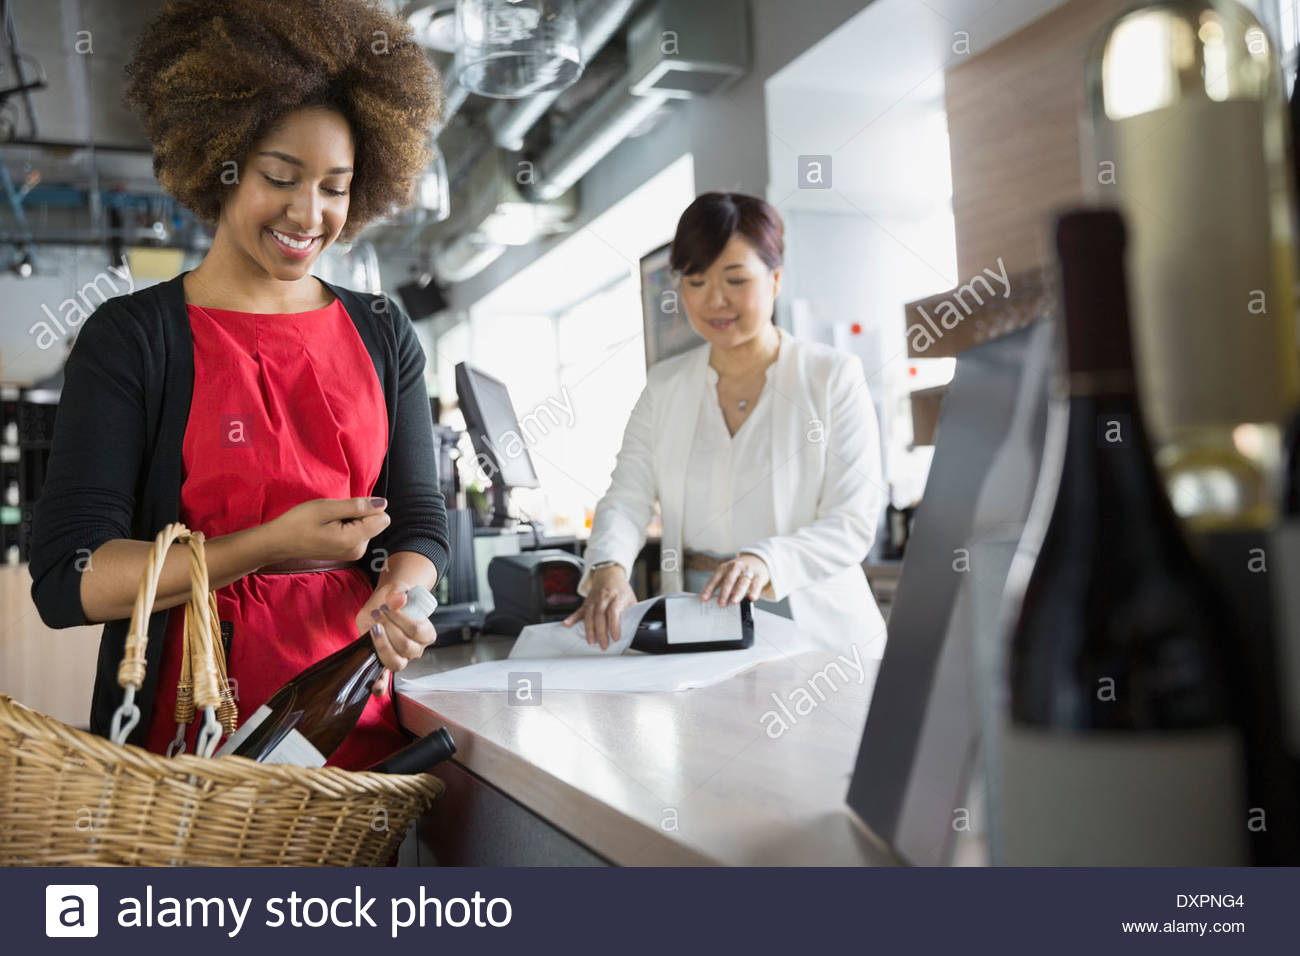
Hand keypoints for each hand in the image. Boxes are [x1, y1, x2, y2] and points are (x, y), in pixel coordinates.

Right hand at [262, 497, 389, 564]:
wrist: (280, 542)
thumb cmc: (299, 522)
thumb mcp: (326, 508)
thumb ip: (357, 506)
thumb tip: (383, 503)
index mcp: (354, 540)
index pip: (382, 518)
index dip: (366, 508)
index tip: (345, 510)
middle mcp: (358, 550)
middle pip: (376, 523)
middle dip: (359, 515)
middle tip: (333, 516)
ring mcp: (354, 554)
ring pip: (368, 527)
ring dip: (352, 520)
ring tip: (329, 523)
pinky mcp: (349, 553)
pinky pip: (359, 533)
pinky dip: (348, 527)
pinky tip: (330, 529)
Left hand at [354, 580, 437, 694]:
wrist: (383, 604)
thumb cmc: (394, 598)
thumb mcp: (397, 589)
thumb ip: (398, 591)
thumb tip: (399, 598)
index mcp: (426, 633)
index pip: (418, 630)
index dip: (401, 618)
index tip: (387, 605)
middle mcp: (416, 649)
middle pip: (406, 646)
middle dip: (390, 628)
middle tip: (379, 612)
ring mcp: (401, 659)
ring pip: (397, 663)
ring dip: (383, 646)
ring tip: (374, 628)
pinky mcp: (384, 664)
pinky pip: (385, 680)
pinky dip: (380, 685)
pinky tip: (374, 687)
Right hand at [562, 564, 635, 649]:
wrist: (609, 574)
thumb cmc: (621, 589)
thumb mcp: (630, 599)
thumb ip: (631, 613)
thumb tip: (634, 629)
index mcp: (616, 597)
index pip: (614, 612)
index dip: (614, 625)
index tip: (615, 637)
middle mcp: (603, 598)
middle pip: (600, 616)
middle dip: (601, 632)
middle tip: (603, 645)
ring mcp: (593, 600)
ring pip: (589, 615)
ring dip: (589, 629)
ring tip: (591, 642)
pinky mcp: (586, 602)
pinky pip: (578, 611)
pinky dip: (572, 618)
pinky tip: (567, 624)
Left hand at [701, 553, 769, 606]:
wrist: (756, 560)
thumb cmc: (738, 571)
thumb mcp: (727, 575)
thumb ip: (720, 586)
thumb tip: (712, 601)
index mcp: (724, 568)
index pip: (715, 579)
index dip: (709, 589)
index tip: (704, 599)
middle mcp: (735, 568)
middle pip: (729, 580)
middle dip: (724, 592)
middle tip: (721, 603)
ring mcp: (747, 571)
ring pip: (742, 582)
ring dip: (738, 592)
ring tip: (734, 601)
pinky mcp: (758, 576)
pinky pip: (756, 584)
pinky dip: (754, 591)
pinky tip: (751, 598)